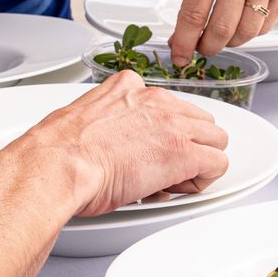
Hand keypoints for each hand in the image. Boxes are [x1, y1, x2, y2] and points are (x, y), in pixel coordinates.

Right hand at [24, 71, 229, 217]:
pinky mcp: (183, 152)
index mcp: (129, 88)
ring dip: (199, 161)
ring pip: (215, 139)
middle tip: (165, 169)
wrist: (60, 165)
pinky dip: (202, 181)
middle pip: (198, 120)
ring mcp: (172, 125)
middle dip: (189, 145)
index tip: (151, 151)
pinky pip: (216, 164)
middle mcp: (155, 100)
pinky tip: (175, 188)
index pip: (169, 105)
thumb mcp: (86, 118)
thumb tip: (113, 141)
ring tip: (170, 181)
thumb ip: (108, 121)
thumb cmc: (61, 152)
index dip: (164, 133)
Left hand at [169, 0, 277, 62]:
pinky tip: (243, 23)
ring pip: (246, 32)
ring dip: (230, 42)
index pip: (193, 12)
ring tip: (223, 36)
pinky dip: (252, 31)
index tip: (179, 56)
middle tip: (202, 48)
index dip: (184, 41)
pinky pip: (267, 25)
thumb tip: (185, 33)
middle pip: (221, 29)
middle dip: (207, 47)